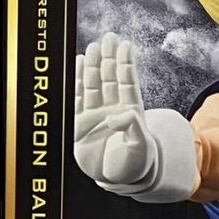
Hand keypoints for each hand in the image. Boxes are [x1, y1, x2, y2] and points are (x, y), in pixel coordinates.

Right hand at [74, 31, 158, 188]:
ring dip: (93, 66)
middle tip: (108, 38)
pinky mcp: (81, 124)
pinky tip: (78, 65)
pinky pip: (78, 98)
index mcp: (130, 111)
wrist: (118, 180)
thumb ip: (133, 127)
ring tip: (94, 48)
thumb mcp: (140, 147)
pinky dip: (78, 81)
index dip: (126, 64)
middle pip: (110, 78)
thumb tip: (119, 114)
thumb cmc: (135, 164)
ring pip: (94, 85)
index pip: (127, 83)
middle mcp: (113, 109)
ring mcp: (96, 115)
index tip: (125, 46)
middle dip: (109, 58)